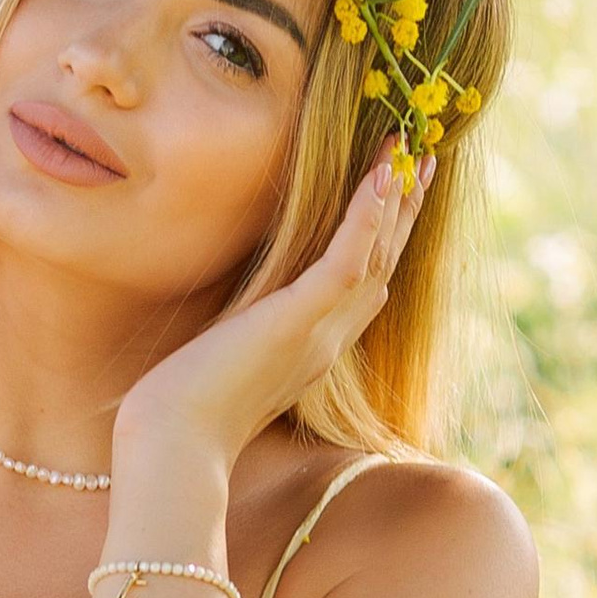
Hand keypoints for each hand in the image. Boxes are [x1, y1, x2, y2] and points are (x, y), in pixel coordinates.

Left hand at [113, 140, 436, 465]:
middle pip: (381, 264)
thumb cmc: (183, 408)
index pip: (361, 285)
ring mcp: (318, 333)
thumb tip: (237, 304)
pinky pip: (345, 263)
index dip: (384, 239)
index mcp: (313, 349)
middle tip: (424, 159)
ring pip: (375, 257)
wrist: (173, 444)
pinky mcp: (297, 322)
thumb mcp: (225, 356)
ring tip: (411, 153)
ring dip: (395, 202)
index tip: (398, 194)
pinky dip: (365, 219)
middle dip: (403, 211)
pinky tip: (380, 179)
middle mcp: (327, 341)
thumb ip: (245, 329)